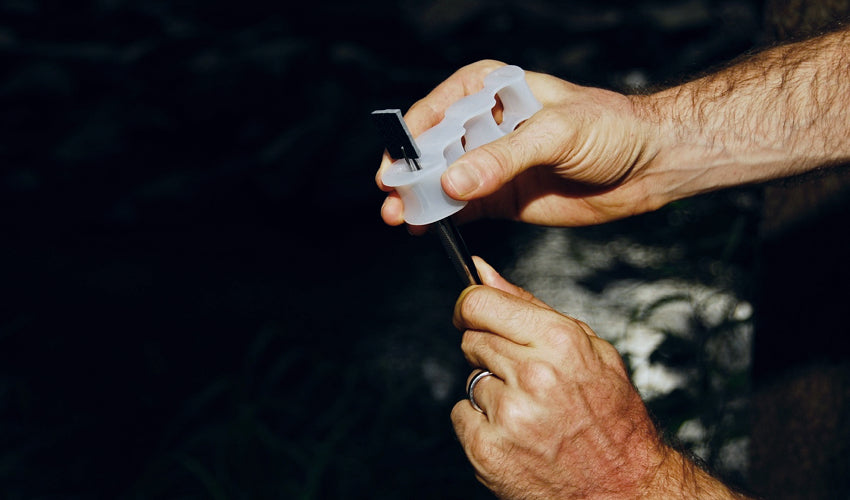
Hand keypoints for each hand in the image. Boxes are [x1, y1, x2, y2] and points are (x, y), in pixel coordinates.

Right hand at [376, 60, 665, 229]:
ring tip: (400, 217)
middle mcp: (487, 125)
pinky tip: (424, 228)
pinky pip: (462, 207)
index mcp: (495, 91)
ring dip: (419, 198)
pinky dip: (441, 218)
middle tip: (392, 196)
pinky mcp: (501, 195)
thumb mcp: (556, 133)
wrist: (648, 165)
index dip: (415, 135)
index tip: (399, 162)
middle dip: (410, 172)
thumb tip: (454, 180)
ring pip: (443, 180)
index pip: (441, 107)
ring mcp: (492, 162)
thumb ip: (504, 157)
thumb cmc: (611, 128)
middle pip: (434, 148)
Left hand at [451, 257, 749, 499]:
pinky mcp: (488, 449)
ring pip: (470, 378)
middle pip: (472, 340)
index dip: (469, 306)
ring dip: (492, 390)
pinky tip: (516, 433)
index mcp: (559, 341)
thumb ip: (529, 305)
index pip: (480, 304)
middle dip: (491, 352)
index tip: (470, 313)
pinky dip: (481, 423)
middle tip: (526, 377)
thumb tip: (482, 270)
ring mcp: (508, 415)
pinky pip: (462, 414)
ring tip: (531, 410)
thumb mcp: (590, 348)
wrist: (622, 487)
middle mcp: (532, 375)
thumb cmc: (611, 417)